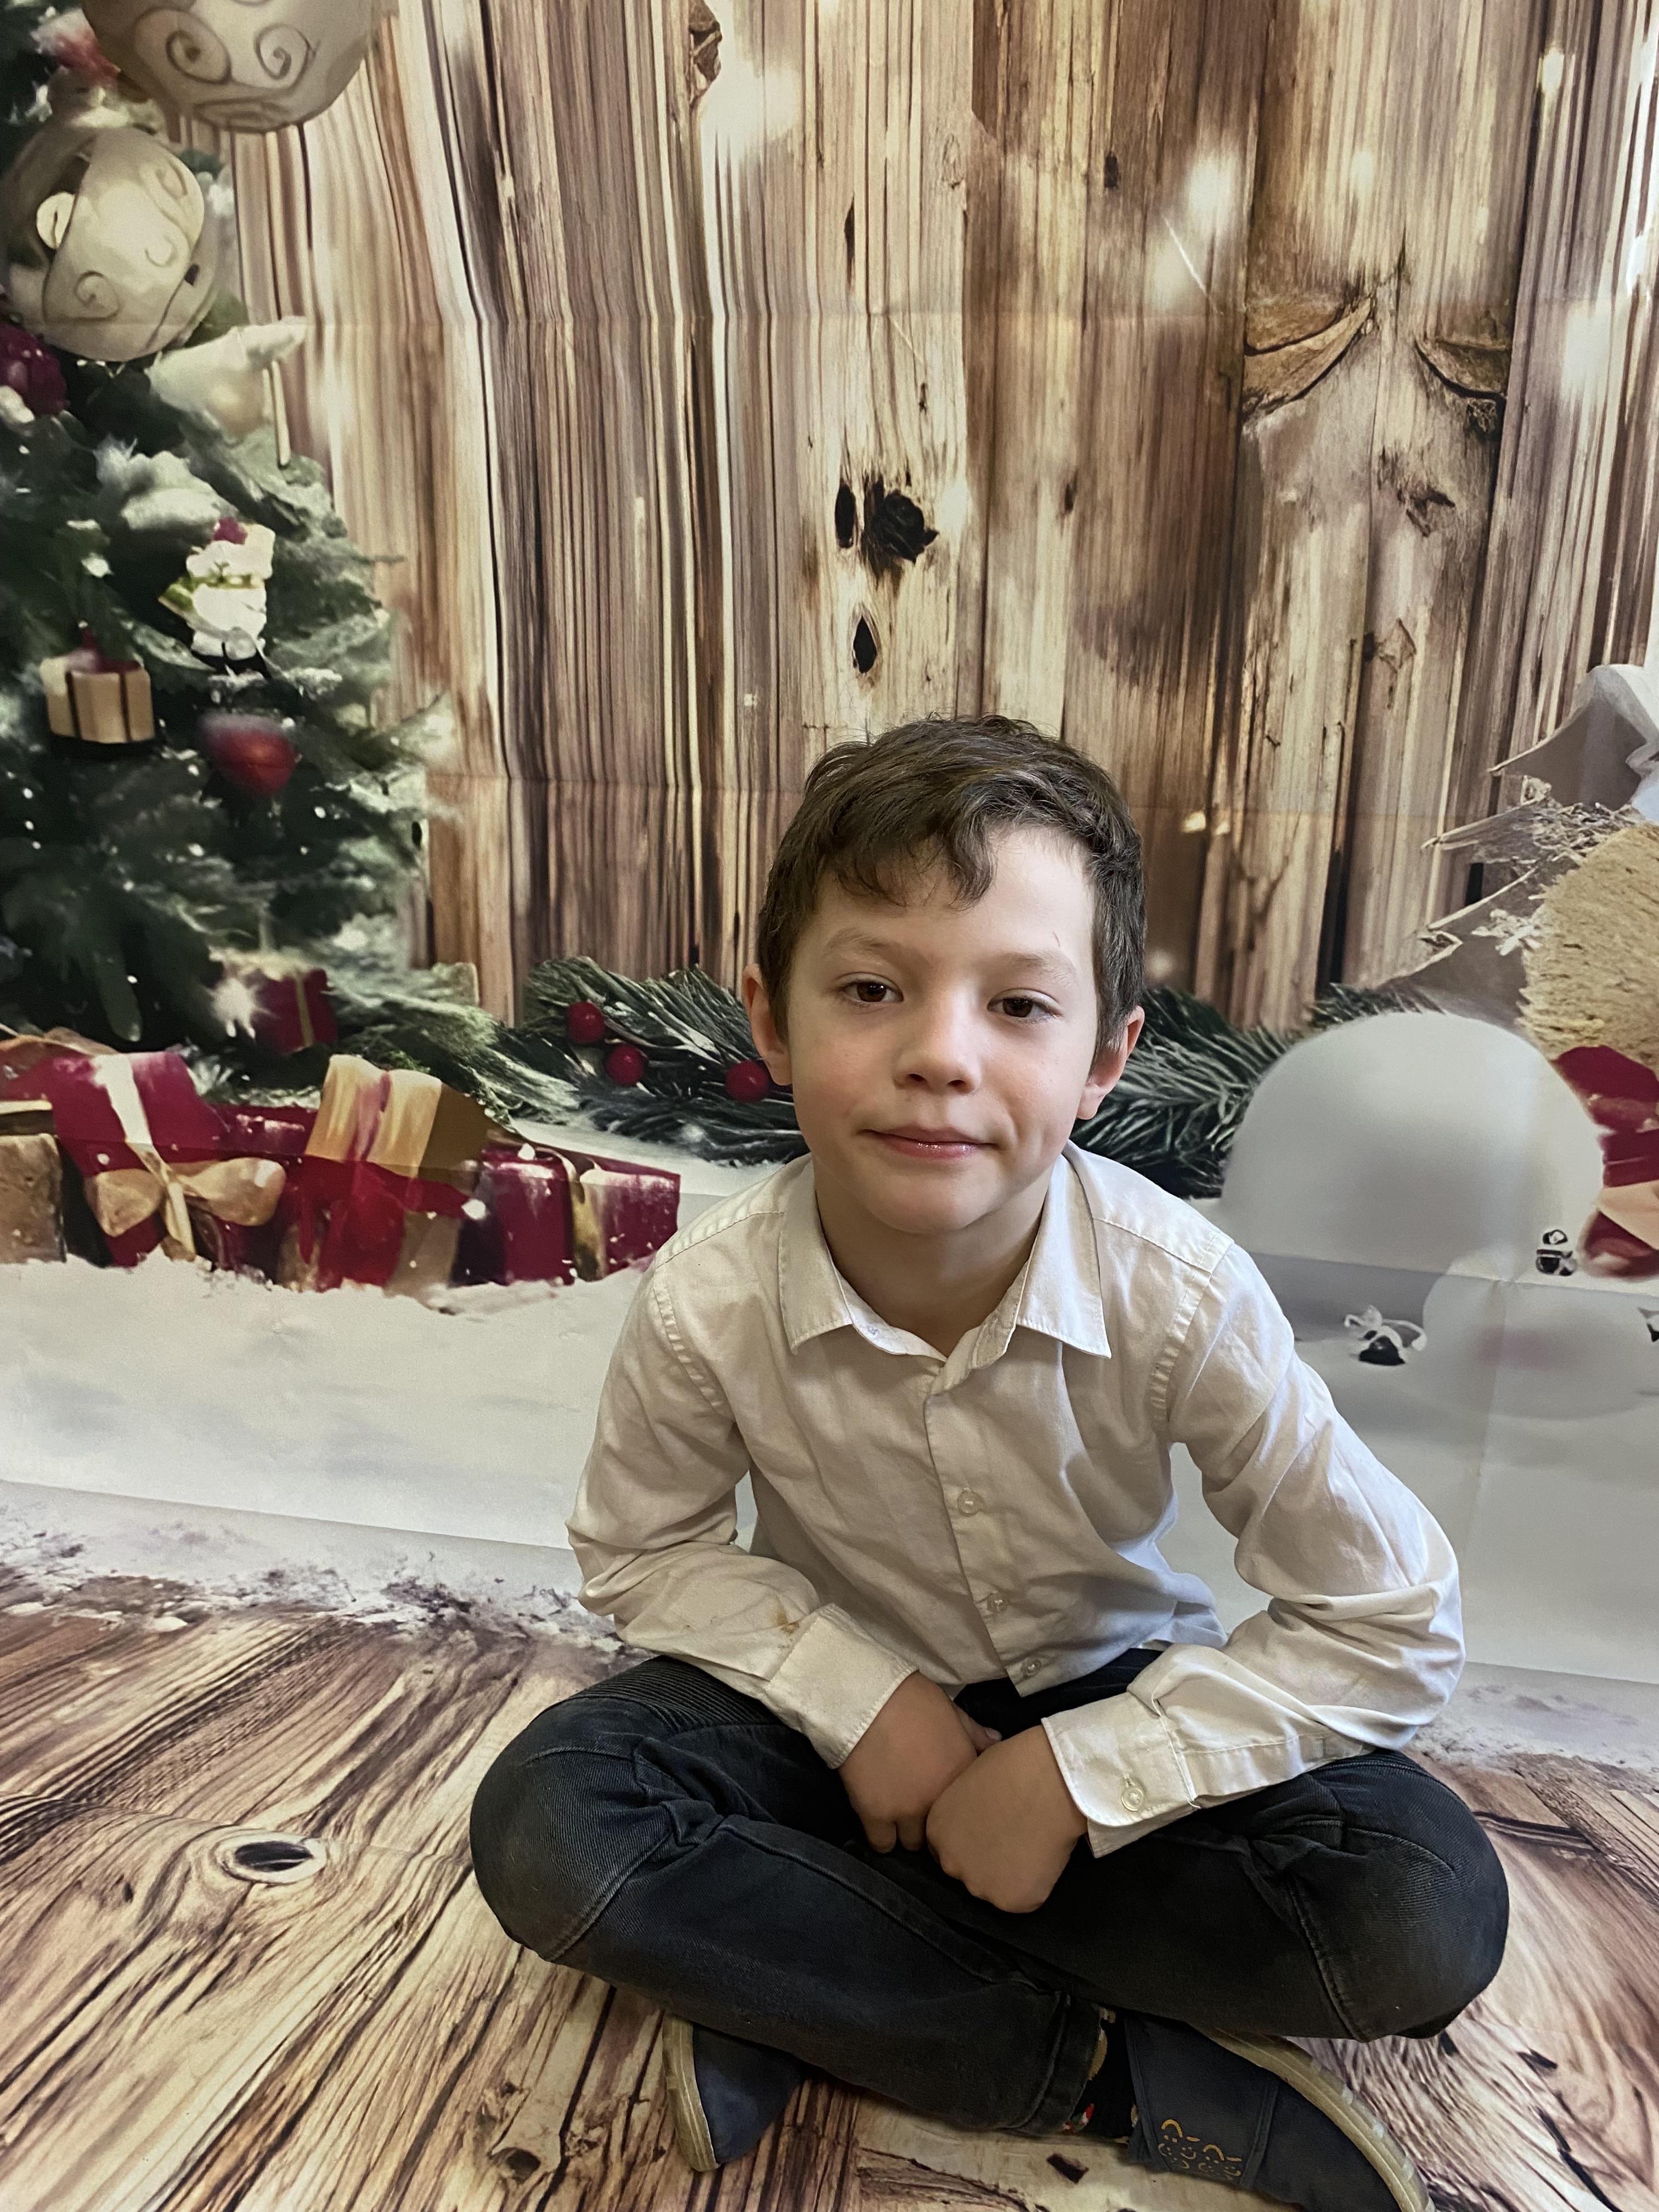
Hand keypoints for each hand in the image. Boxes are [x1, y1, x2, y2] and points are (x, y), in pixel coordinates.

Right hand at [839, 1671, 1001, 1851]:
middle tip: (920, 1809)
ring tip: (898, 1815)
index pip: (968, 1809)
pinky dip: (880, 1835)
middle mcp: (938, 1799)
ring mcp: (907, 1810)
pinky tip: (878, 1820)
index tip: (946, 1803)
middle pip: (940, 1832)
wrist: (870, 1699)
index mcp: (961, 1773)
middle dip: (931, 1824)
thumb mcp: (952, 1711)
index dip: (957, 1809)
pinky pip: (881, 1843)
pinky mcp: (876, 1814)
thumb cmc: (913, 1700)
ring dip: (907, 1831)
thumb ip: (975, 1733)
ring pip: (912, 1843)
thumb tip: (997, 1741)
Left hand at [925, 1724, 1087, 1912]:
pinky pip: (1025, 1897)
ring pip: (995, 1887)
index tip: (989, 1831)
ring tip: (1031, 1842)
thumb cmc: (1011, 1766)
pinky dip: (1036, 1882)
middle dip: (986, 1860)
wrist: (1047, 1782)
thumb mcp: (969, 1780)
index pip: (946, 1848)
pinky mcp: (1012, 1902)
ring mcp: (980, 1887)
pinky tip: (1045, 1854)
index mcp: (937, 1831)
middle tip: (1012, 1837)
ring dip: (1011, 1872)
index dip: (970, 1840)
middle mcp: (951, 1864)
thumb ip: (964, 1808)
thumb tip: (975, 1813)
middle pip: (967, 1871)